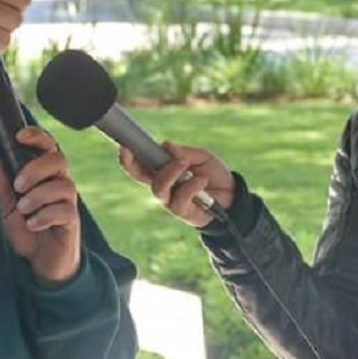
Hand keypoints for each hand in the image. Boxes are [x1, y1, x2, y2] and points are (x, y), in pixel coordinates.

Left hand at [0, 127, 80, 283]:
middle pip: (59, 160)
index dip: (37, 137)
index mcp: (46, 176)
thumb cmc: (29, 231)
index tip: (19, 135)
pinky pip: (65, 211)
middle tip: (18, 185)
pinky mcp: (72, 222)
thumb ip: (2, 187)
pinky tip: (33, 224)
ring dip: (39, 195)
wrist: (43, 263)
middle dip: (36, 168)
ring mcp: (68, 203)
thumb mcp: (8, 209)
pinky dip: (45, 216)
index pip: (48, 148)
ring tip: (23, 209)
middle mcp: (60, 184)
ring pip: (64, 185)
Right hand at [118, 142, 235, 228]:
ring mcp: (170, 200)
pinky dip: (190, 187)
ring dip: (170, 172)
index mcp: (163, 170)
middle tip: (129, 152)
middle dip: (131, 165)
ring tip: (184, 163)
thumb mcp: (202, 157)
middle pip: (139, 177)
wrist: (233, 197)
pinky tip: (202, 181)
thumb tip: (166, 146)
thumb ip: (184, 152)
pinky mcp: (181, 212)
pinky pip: (179, 199)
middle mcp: (163, 186)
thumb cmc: (214, 175)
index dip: (129, 157)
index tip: (124, 147)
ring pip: (158, 188)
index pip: (141, 164)